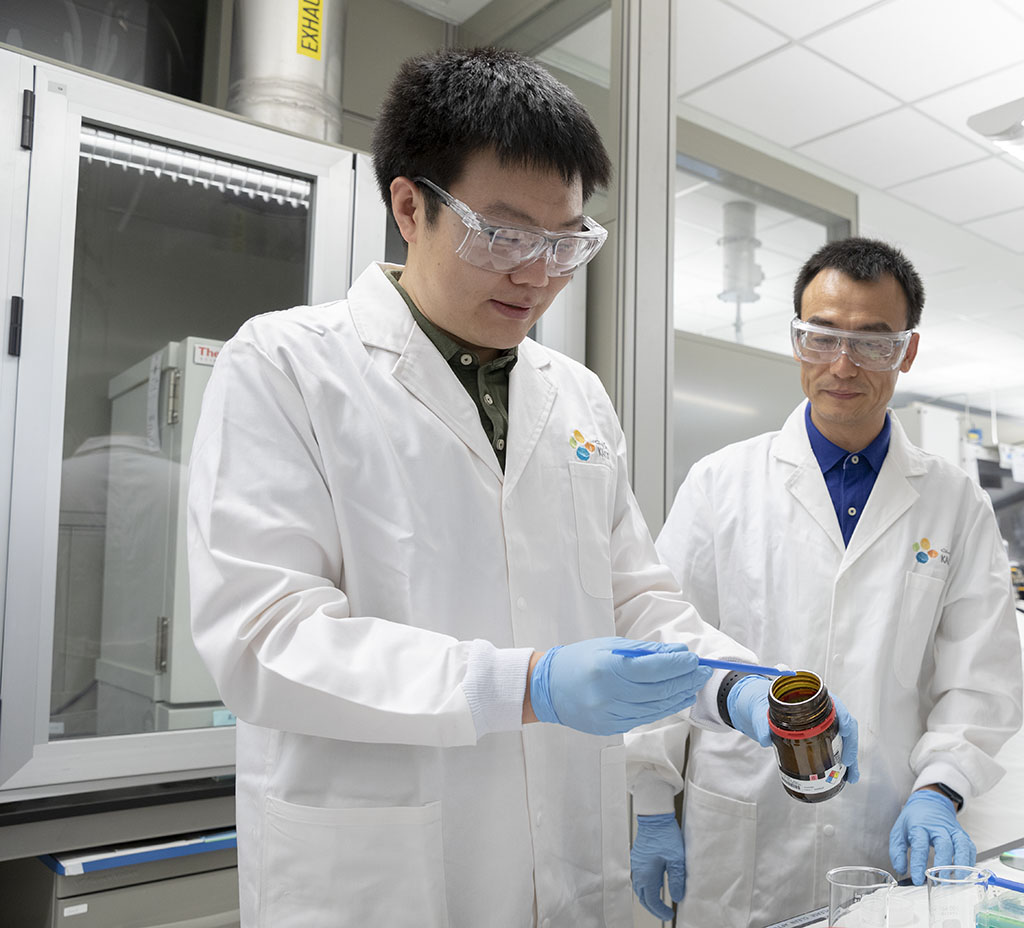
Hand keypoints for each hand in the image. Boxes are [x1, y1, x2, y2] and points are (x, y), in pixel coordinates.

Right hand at [529, 637, 712, 735]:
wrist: (548, 687)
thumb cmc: (579, 661)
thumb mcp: (609, 646)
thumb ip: (644, 651)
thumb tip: (676, 655)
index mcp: (606, 668)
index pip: (652, 669)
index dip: (677, 665)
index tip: (694, 659)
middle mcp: (608, 694)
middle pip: (657, 690)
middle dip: (684, 680)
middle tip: (701, 672)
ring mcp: (609, 715)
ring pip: (655, 708)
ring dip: (678, 697)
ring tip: (692, 686)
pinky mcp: (610, 728)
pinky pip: (644, 718)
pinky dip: (662, 709)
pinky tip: (674, 700)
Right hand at [631, 813, 684, 921]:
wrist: (655, 817)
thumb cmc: (665, 834)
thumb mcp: (676, 859)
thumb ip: (677, 880)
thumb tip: (677, 896)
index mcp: (646, 874)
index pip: (652, 900)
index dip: (660, 910)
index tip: (669, 914)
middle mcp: (638, 870)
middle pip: (642, 896)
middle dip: (652, 907)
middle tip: (664, 912)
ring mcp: (637, 863)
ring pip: (639, 887)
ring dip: (648, 896)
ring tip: (660, 900)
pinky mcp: (638, 857)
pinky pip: (639, 876)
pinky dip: (646, 885)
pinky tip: (656, 882)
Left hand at [727, 677, 859, 782]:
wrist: (761, 707)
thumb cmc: (765, 703)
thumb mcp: (762, 711)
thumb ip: (762, 724)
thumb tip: (765, 739)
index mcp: (813, 697)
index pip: (837, 707)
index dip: (845, 722)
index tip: (844, 735)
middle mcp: (823, 709)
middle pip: (845, 726)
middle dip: (851, 746)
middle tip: (849, 765)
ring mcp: (824, 723)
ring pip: (844, 739)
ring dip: (850, 757)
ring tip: (851, 776)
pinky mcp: (821, 735)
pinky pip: (837, 746)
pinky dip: (843, 760)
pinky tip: (844, 773)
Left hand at [889, 789, 975, 884]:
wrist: (930, 803)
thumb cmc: (914, 820)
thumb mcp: (899, 832)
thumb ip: (897, 851)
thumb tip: (901, 869)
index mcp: (919, 825)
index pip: (919, 845)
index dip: (918, 864)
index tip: (917, 879)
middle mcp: (937, 827)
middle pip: (943, 844)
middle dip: (942, 864)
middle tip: (939, 880)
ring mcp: (952, 830)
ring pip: (961, 845)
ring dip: (961, 863)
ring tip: (957, 880)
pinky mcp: (962, 834)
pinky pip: (970, 847)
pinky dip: (969, 861)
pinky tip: (965, 872)